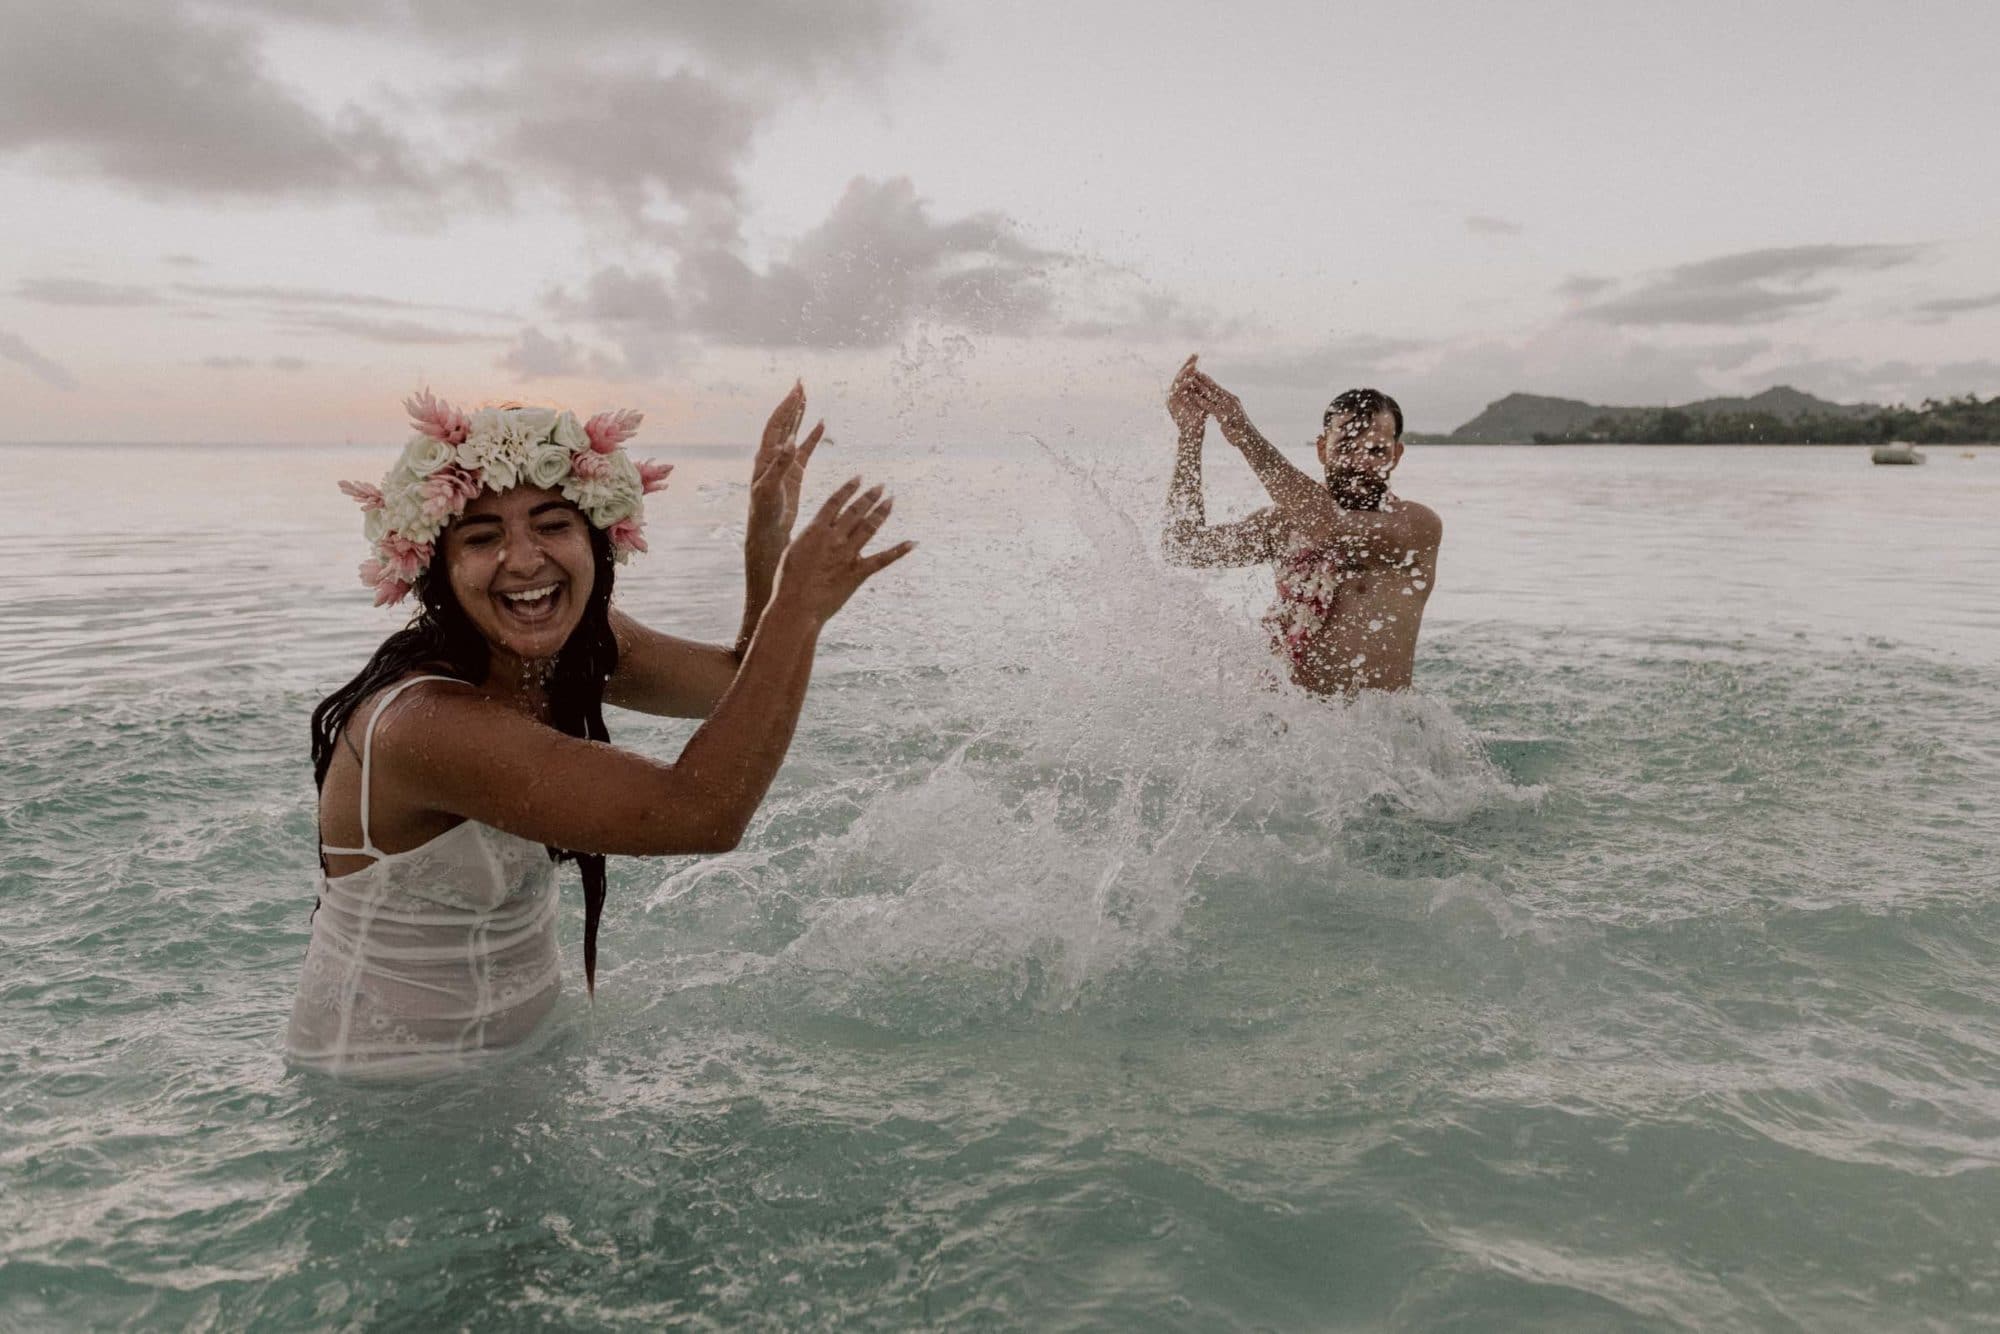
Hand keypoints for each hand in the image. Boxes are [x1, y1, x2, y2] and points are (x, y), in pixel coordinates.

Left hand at [748, 381, 823, 549]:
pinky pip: (806, 449)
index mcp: (765, 456)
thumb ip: (780, 465)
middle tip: (801, 384)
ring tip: (806, 396)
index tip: (797, 390)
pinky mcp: (795, 472)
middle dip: (792, 403)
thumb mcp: (771, 488)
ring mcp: (785, 462)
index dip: (786, 407)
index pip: (777, 425)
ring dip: (799, 415)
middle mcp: (773, 455)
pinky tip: (821, 424)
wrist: (768, 530)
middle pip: (784, 423)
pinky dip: (812, 436)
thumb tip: (790, 441)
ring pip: (793, 432)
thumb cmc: (765, 511)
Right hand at [773, 477, 914, 622]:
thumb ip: (810, 537)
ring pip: (869, 527)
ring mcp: (847, 554)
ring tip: (891, 500)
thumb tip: (820, 528)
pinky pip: (883, 559)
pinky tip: (912, 542)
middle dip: (870, 496)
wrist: (796, 605)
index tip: (859, 478)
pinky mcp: (858, 572)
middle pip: (856, 511)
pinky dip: (899, 550)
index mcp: (815, 530)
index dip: (849, 488)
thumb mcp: (794, 550)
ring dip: (881, 512)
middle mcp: (834, 538)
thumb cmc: (788, 581)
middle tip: (881, 486)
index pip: (835, 502)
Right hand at [1167, 354, 1204, 431]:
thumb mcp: (1202, 398)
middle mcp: (1174, 392)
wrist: (1194, 431)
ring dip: (1185, 373)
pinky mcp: (1170, 403)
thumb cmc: (1200, 416)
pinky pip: (1176, 391)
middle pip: (1180, 375)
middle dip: (1187, 365)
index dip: (1190, 364)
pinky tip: (1191, 379)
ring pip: (1177, 381)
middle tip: (1194, 356)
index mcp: (1181, 390)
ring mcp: (1171, 397)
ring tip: (1193, 366)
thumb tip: (1206, 375)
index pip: (1185, 374)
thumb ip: (1202, 388)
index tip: (1196, 355)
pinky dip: (1183, 385)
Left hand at [1180, 364, 1244, 427]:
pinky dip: (1202, 401)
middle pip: (1214, 388)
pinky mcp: (1226, 416)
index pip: (1218, 388)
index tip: (1198, 373)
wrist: (1250, 441)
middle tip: (1192, 370)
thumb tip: (1217, 408)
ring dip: (1201, 387)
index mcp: (1232, 400)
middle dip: (1203, 379)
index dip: (1208, 380)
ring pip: (1212, 395)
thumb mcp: (1231, 418)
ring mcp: (1229, 408)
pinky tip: (1194, 397)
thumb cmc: (1240, 432)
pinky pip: (1212, 407)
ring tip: (1191, 379)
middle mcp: (1232, 401)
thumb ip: (1224, 411)